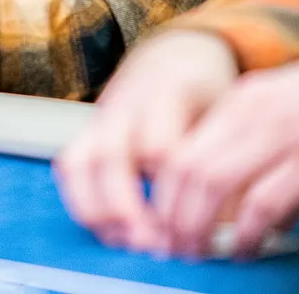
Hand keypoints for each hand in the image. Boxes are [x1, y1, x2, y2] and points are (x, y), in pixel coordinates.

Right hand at [54, 30, 238, 252]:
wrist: (175, 54)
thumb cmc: (206, 90)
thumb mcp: (226, 110)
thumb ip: (221, 157)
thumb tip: (229, 221)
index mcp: (168, 92)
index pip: (159, 147)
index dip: (168, 192)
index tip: (183, 225)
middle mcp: (128, 102)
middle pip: (112, 156)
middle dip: (124, 207)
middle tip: (147, 243)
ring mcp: (103, 114)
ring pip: (80, 161)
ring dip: (95, 208)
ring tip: (121, 241)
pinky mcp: (88, 128)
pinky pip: (69, 166)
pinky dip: (80, 200)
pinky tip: (107, 228)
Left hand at [149, 40, 298, 259]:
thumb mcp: (284, 107)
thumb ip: (254, 143)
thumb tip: (238, 200)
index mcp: (242, 100)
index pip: (180, 147)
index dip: (163, 193)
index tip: (162, 222)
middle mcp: (253, 113)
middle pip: (186, 167)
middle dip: (172, 215)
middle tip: (175, 246)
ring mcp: (283, 137)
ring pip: (213, 184)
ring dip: (199, 226)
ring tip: (201, 252)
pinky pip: (263, 205)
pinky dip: (248, 233)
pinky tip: (247, 247)